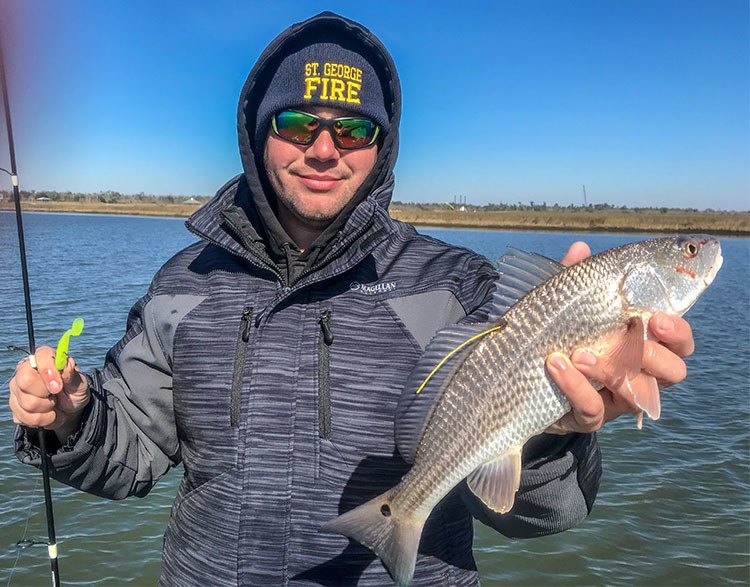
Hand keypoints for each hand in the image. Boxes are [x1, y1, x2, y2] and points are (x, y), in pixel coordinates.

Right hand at [9, 346, 89, 441]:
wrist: (70, 412)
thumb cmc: (74, 393)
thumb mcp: (80, 384)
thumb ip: (72, 375)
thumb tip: (67, 365)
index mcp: (44, 358)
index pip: (39, 357)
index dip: (48, 372)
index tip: (58, 387)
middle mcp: (25, 371)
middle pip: (25, 381)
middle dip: (45, 395)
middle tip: (56, 396)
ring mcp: (17, 389)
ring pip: (26, 403)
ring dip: (47, 409)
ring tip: (54, 406)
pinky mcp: (14, 407)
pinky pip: (24, 417)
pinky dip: (41, 420)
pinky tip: (48, 414)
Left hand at [544, 242, 693, 433]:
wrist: (520, 374)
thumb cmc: (557, 335)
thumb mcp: (564, 306)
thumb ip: (575, 280)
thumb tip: (580, 249)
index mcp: (639, 343)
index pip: (678, 342)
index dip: (677, 333)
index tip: (656, 318)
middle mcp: (636, 373)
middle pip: (673, 372)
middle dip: (657, 356)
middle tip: (631, 338)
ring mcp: (613, 399)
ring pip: (636, 395)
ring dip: (611, 370)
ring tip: (579, 353)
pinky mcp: (586, 417)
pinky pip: (593, 410)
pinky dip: (577, 388)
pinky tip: (557, 366)